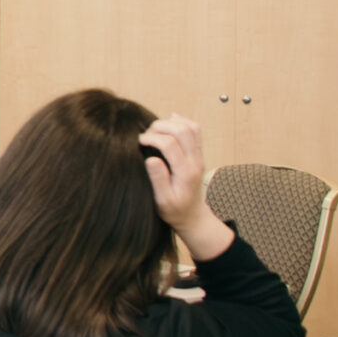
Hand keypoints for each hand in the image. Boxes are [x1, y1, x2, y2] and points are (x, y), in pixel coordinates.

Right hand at [141, 116, 231, 261]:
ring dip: (171, 122)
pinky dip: (182, 121)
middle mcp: (195, 161)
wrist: (192, 215)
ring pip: (191, 127)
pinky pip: (195, 130)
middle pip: (182, 130)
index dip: (152, 138)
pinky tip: (169, 121)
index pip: (170, 144)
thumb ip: (158, 179)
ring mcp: (199, 156)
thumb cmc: (174, 210)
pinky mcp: (198, 154)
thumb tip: (151, 159)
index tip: (138, 141)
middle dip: (160, 126)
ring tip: (155, 129)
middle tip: (145, 134)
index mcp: (185, 172)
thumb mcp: (162, 201)